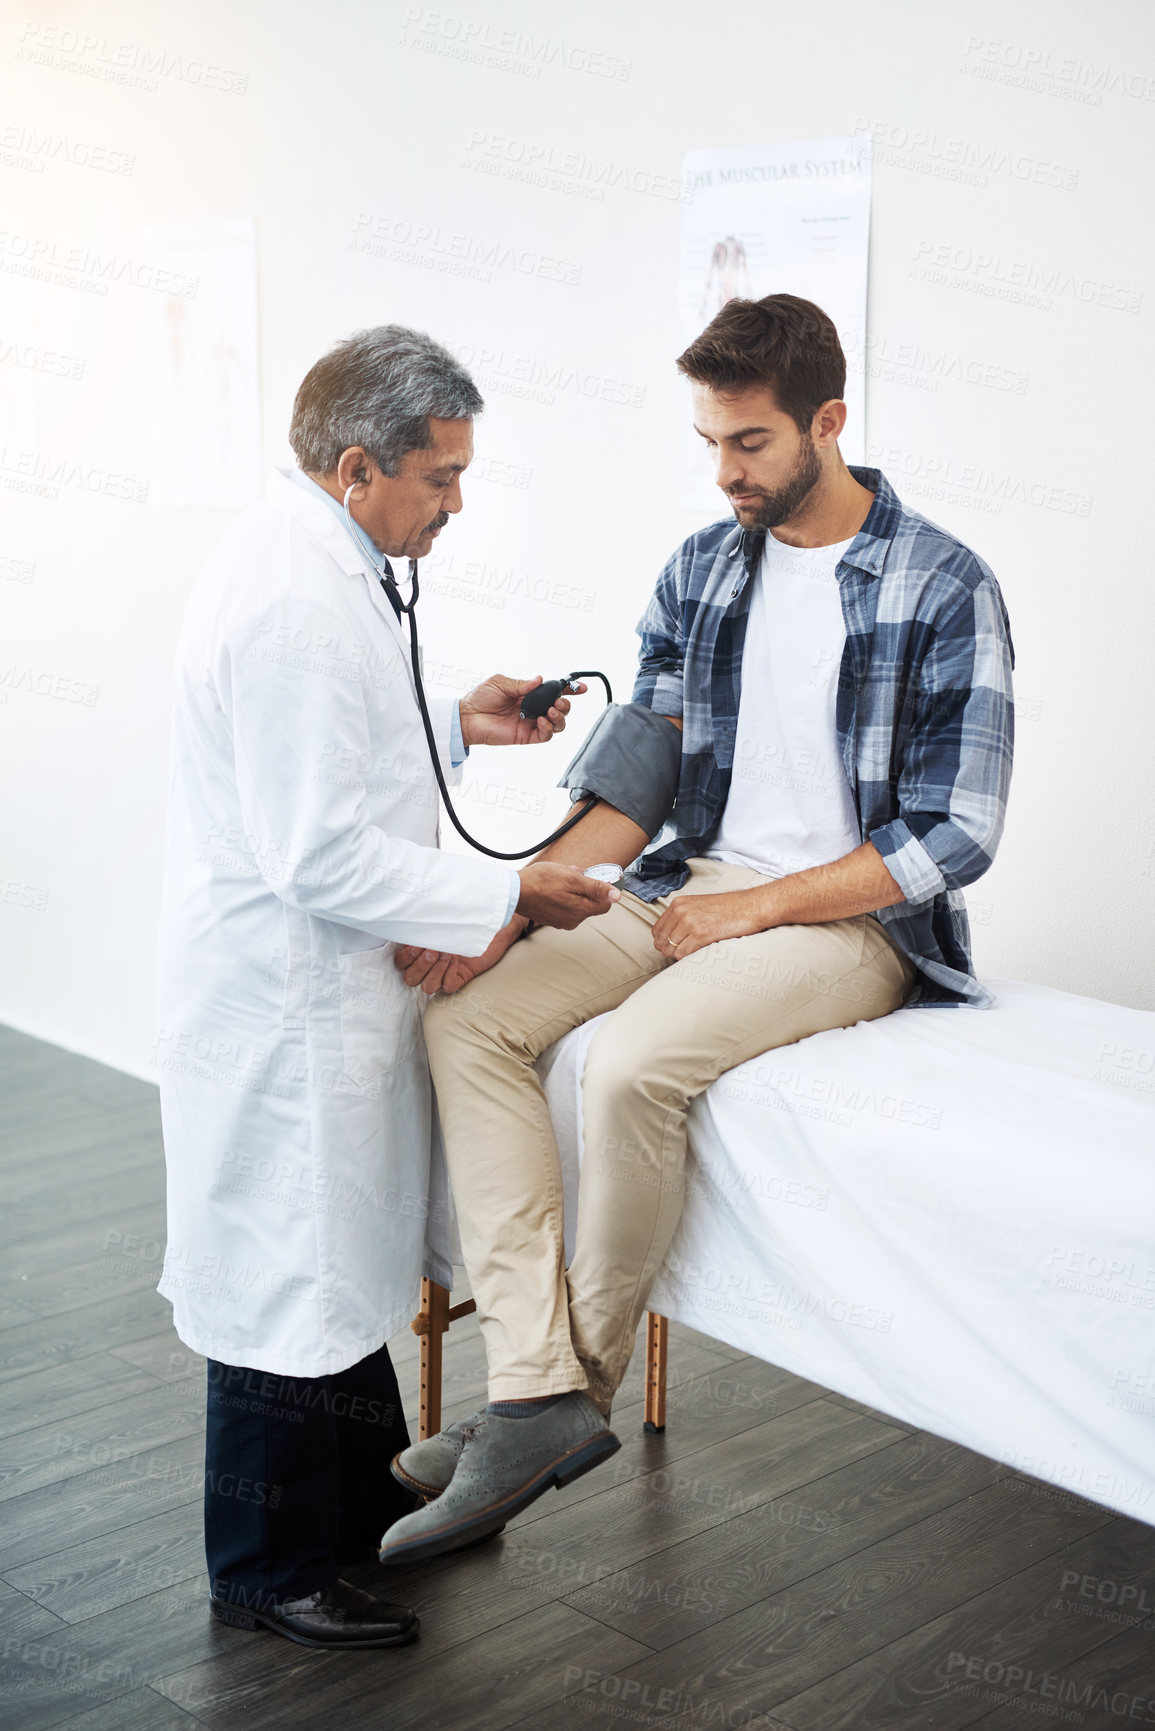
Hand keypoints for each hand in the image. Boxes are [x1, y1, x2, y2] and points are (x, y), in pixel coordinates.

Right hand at [393, 916, 528, 995]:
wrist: (493, 923)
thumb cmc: (465, 918)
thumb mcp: (442, 919)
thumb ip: (425, 924)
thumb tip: (412, 918)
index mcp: (419, 950)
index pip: (400, 963)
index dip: (406, 958)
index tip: (418, 944)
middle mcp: (428, 964)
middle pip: (410, 979)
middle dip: (420, 966)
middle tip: (433, 951)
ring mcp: (443, 973)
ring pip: (426, 986)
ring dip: (434, 972)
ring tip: (447, 955)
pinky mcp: (459, 979)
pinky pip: (447, 987)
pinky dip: (449, 976)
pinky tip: (457, 962)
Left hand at [458, 675, 584, 747]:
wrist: (467, 717)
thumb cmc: (480, 698)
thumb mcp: (501, 683)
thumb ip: (522, 684)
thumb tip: (540, 679)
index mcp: (529, 694)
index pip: (553, 692)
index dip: (569, 689)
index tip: (581, 687)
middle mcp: (533, 708)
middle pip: (561, 708)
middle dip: (566, 704)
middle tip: (559, 701)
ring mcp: (531, 723)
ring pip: (558, 723)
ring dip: (560, 717)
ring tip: (550, 711)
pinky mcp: (526, 736)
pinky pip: (546, 735)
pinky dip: (549, 728)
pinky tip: (541, 721)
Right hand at [516, 861, 618, 929]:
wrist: (513, 891)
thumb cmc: (541, 882)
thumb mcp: (573, 878)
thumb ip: (596, 888)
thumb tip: (617, 895)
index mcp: (582, 911)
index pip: (606, 903)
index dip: (603, 889)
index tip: (593, 877)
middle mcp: (573, 921)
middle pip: (590, 903)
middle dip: (585, 888)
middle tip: (571, 874)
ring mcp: (561, 922)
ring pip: (576, 904)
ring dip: (572, 891)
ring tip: (558, 879)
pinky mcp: (550, 919)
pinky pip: (563, 907)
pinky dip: (561, 896)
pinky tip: (550, 887)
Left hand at [650, 890, 763, 960]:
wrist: (750, 906)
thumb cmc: (729, 908)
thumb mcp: (699, 905)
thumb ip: (683, 916)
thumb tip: (671, 937)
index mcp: (678, 904)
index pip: (657, 930)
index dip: (663, 942)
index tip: (673, 947)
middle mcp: (681, 912)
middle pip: (661, 941)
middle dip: (669, 951)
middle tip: (682, 954)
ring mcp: (690, 923)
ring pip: (670, 950)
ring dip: (678, 956)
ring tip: (691, 954)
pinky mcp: (701, 934)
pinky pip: (683, 954)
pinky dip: (687, 959)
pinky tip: (697, 955)